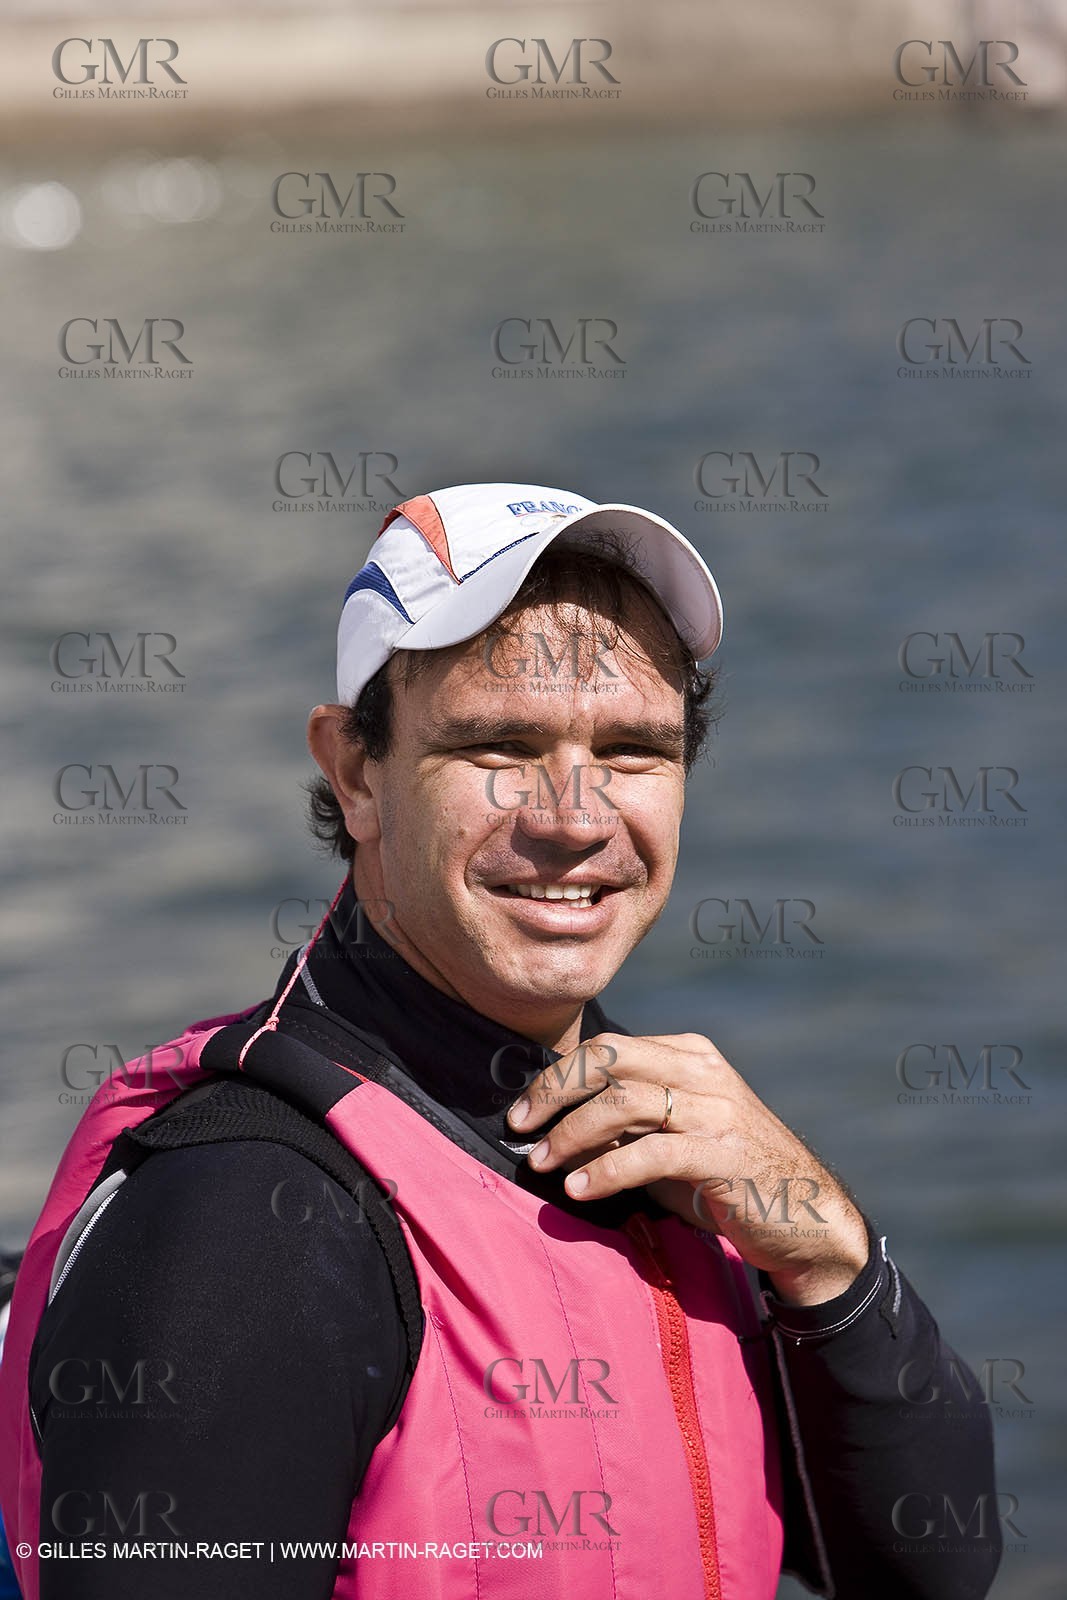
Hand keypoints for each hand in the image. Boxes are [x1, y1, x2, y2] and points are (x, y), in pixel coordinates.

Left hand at [507, 1031, 868, 1305]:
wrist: (804, 1218)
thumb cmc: (726, 1179)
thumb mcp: (669, 1142)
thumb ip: (623, 1128)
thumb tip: (551, 1131)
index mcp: (689, 1055)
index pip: (609, 1048)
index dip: (557, 1076)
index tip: (522, 1111)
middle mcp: (703, 1072)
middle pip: (611, 1059)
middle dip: (555, 1090)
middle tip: (520, 1127)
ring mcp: (717, 1110)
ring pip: (626, 1100)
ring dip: (572, 1132)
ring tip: (543, 1162)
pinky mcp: (724, 1154)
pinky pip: (652, 1152)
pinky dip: (607, 1169)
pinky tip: (580, 1188)